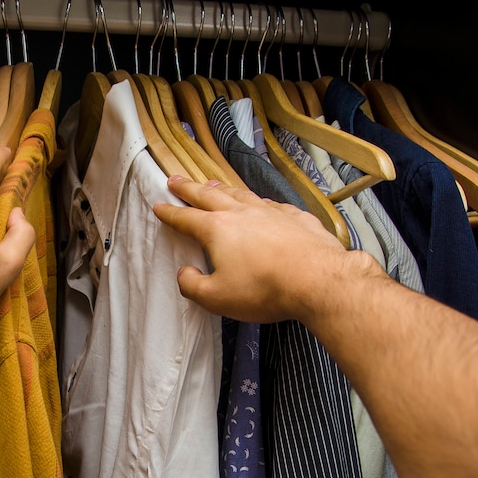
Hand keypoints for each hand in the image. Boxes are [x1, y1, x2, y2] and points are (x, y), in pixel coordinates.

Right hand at [152, 176, 382, 324]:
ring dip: (223, 188)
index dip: (170, 213)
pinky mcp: (295, 217)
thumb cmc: (264, 289)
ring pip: (240, 194)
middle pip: (209, 195)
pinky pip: (270, 204)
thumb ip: (193, 286)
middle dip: (190, 188)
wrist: (318, 279)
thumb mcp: (217, 298)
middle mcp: (241, 213)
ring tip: (213, 183)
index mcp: (217, 229)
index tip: (159, 205)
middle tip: (176, 179)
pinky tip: (259, 204)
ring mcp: (270, 212)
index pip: (186, 218)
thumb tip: (184, 273)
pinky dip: (257, 202)